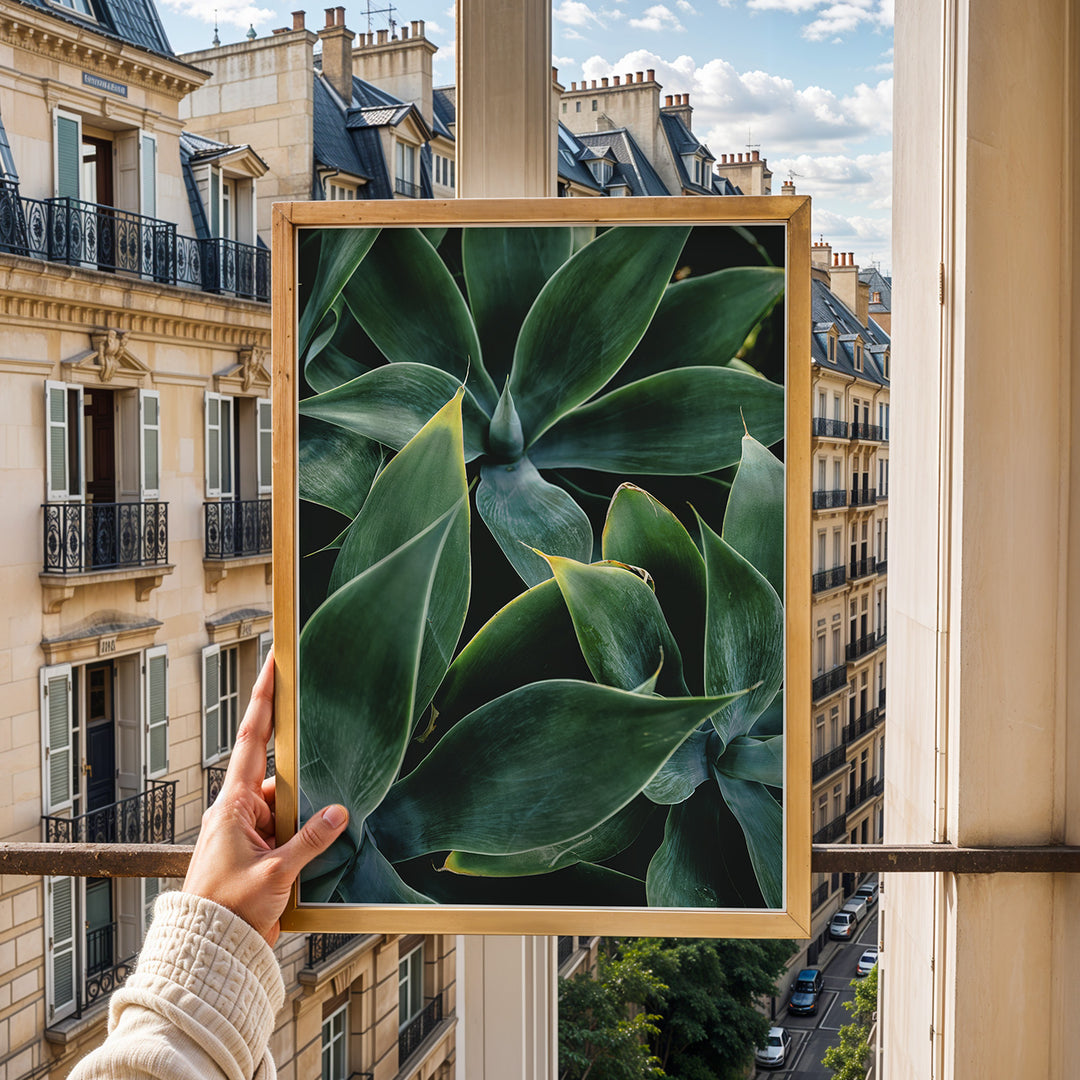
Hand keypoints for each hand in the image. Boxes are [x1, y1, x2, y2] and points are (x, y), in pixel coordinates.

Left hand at [183, 648, 348, 944]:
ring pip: (286, 805)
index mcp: (232, 803)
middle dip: (304, 774)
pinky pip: (286, 829)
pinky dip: (304, 835)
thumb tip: (339, 811)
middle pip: (279, 774)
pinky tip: (317, 848)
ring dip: (305, 816)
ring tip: (315, 836)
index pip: (253, 738)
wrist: (207, 950)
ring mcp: (246, 830)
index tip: (275, 663)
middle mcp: (237, 810)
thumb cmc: (228, 911)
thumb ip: (310, 840)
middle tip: (325, 751)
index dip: (265, 698)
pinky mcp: (255, 851)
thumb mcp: (275, 873)